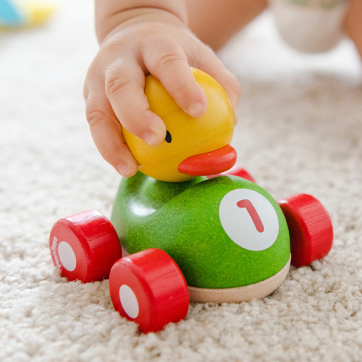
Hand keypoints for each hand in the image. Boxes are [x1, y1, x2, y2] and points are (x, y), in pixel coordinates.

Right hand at [84, 9, 240, 176]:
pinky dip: (109, 149)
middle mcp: (120, 59)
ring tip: (130, 169)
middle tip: (157, 140)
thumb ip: (220, 83)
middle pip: (121, 86)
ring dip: (112, 144)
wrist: (132, 32)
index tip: (198, 110)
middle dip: (136, 114)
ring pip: (97, 112)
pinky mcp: (89, 96)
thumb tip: (232, 123)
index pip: (167, 62)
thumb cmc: (172, 52)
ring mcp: (98, 78)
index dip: (181, 85)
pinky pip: (97, 127)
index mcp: (153, 44)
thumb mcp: (199, 55)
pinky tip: (126, 167)